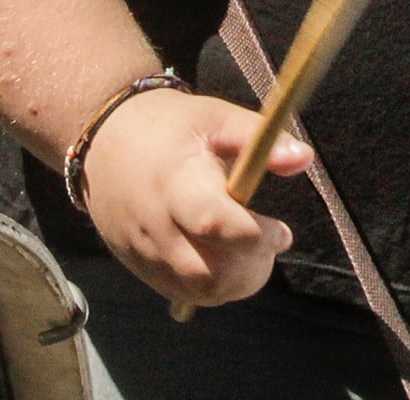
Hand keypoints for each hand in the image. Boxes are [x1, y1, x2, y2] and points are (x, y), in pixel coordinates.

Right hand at [80, 87, 310, 307]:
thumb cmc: (170, 126)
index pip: (214, 224)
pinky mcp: (136, 262)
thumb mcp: (215, 117)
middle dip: (249, 269)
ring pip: (195, 290)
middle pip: (205, 272)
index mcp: (176, 182)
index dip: (256, 237)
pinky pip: (178, 291)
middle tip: (268, 246)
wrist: (105, 138)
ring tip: (250, 254)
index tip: (283, 232)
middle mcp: (155, 222)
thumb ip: (260, 140)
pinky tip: (223, 259)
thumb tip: (304, 158)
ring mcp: (142, 248)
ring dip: (233, 283)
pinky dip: (210, 287)